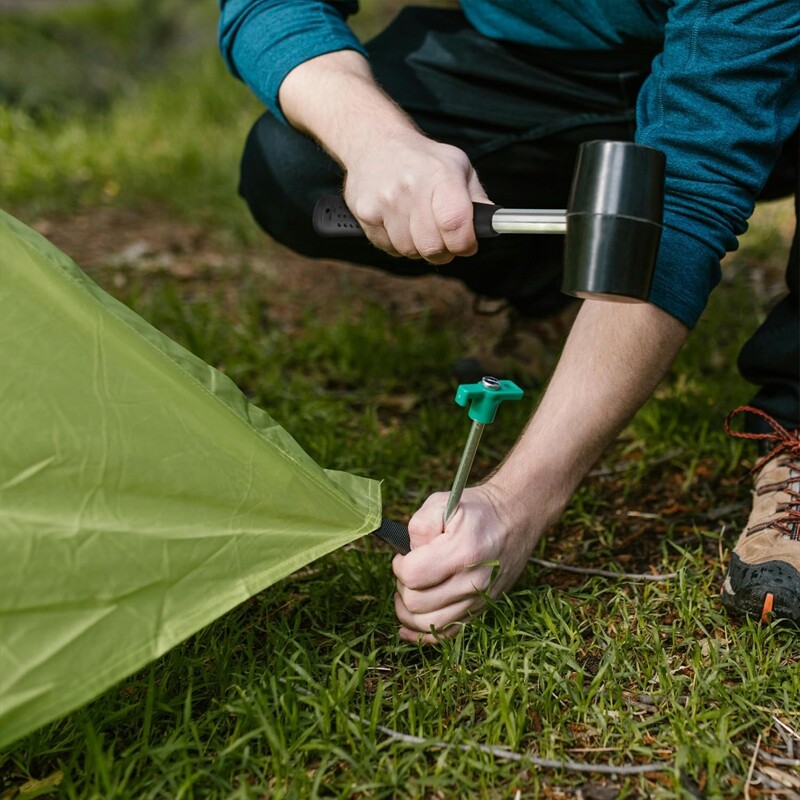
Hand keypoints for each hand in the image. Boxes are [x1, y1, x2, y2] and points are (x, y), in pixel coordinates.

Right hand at [342, 129, 490, 264]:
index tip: (466, 245)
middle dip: (443, 251)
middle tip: (443, 239)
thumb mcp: (457, 166)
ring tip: (418, 226)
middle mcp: (411, 187)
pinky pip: (389, 248)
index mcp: (440, 174)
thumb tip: (492, 224)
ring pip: (410, 251)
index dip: (464, 244)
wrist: (374, 142)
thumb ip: (476, 198)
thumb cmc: (422, 159)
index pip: (455, 224)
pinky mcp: (366, 213)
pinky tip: (398, 222)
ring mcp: (385, 201)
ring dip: (418, 247)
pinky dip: (397, 243)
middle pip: (432, 247)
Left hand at [392, 483, 541, 642]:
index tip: (403, 556)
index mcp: (462, 552)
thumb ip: (419, 526)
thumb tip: (408, 554)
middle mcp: (473, 582)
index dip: (399, 566)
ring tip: (408, 591)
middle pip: (416, 603)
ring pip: (427, 623)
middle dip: (402, 586)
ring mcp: (478, 600)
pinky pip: (446, 634)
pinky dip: (422, 634)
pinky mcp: (481, 610)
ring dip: (407, 610)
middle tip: (408, 570)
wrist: (515, 520)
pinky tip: (406, 627)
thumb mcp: (443, 503)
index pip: (412, 576)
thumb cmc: (476, 511)